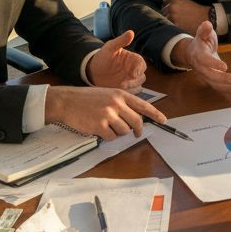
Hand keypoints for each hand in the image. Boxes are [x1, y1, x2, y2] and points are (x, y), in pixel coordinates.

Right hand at [44, 86, 166, 140]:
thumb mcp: (107, 94)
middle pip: (136, 122)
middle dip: (138, 130)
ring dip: (118, 133)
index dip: (155, 114)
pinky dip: (107, 137)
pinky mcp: (100, 126)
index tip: (163, 120)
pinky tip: (98, 130)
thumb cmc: (86, 99)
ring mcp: (108, 115)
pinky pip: (111, 137)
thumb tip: (135, 118)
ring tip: (107, 126)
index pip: (143, 105)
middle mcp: (117, 103)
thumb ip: (121, 103)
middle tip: (136, 134)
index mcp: (120, 94)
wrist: (67, 101)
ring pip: (124, 131)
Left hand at [87, 30, 146, 91]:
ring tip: (120, 87)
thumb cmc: (102, 56)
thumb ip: (121, 41)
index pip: (142, 64)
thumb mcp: (110, 47)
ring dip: (132, 88)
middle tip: (124, 83)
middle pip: (142, 77)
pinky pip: (131, 93)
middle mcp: (133, 70)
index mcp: (132, 60)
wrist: (92, 70)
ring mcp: (130, 80)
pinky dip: (128, 93)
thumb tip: (131, 32)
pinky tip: (119, 91)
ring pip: (138, 86)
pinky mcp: (125, 89)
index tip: (134, 73)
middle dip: (135, 81)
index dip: (140, 69)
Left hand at [163, 0, 210, 31]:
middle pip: (163, 12)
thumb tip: (164, 9)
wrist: (206, 17)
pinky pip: (169, 27)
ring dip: (168, 22)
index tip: (170, 12)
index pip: (164, 4)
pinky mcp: (175, 25)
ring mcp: (172, 17)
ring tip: (176, 24)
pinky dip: (171, 28)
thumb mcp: (184, 2)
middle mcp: (171, 7)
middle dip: (167, 15)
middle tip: (175, 19)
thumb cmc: (196, 10)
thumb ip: (174, 4)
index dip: (167, 8)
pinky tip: (177, 28)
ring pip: (165, 20)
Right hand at [179, 21, 230, 92]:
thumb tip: (207, 24)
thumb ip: (204, 30)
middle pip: (210, 76)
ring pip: (215, 85)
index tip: (225, 66)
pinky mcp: (212, 81)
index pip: (205, 61)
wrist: (193, 53)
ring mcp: (206, 76)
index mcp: (198, 55)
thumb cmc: (201, 42)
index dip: (213, 64)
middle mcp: (201, 68)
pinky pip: (220, 87)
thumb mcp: (202, 33)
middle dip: (222, 79)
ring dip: (228, 88)